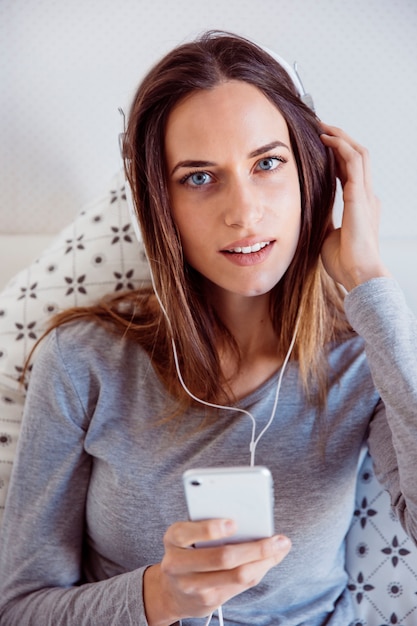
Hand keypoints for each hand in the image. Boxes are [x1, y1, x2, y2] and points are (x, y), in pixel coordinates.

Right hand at [143, 518, 290, 624]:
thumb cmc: (188, 550)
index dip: (211, 529)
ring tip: (280, 548)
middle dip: (255, 548)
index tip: (234, 523)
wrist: (172, 590)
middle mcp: (178, 565)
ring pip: (236, 575)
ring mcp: (193, 587)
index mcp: (173, 538)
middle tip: (278, 539)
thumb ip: (209, 525)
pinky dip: (259, 570)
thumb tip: (251, 518)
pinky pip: (240, 586)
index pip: (189, 533)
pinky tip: (270, 560)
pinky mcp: (208, 602)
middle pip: (222, 558)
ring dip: (264, 561)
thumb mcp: (188, 533)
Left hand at [319, 123, 389, 290]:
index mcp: (360, 205)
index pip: (350, 172)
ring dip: (341, 137)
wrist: (358, 275)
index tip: (320, 145)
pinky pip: (354, 162)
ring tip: (323, 127)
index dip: (337, 156)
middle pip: (357, 157)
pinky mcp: (360, 197)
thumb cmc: (344, 262)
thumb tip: (308, 211)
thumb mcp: (327, 234)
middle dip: (340, 139)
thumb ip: (323, 219)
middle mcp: (366, 196)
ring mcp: (366, 195)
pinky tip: (327, 140)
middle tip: (320, 127)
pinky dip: (341, 147)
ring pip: (358, 154)